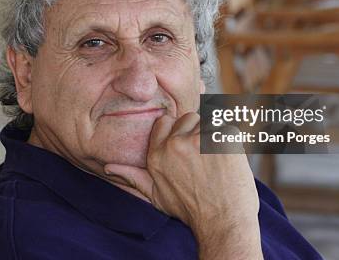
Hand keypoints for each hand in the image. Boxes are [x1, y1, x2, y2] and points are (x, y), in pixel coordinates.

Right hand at [104, 113, 262, 258]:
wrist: (223, 222)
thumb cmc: (190, 209)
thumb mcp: (156, 195)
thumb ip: (133, 176)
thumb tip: (107, 168)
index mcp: (157, 154)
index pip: (164, 122)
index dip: (177, 131)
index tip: (187, 146)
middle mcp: (175, 144)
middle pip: (188, 117)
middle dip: (196, 131)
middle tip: (204, 156)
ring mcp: (200, 140)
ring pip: (208, 121)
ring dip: (214, 135)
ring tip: (216, 160)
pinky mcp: (223, 139)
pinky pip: (227, 127)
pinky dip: (231, 140)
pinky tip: (229, 161)